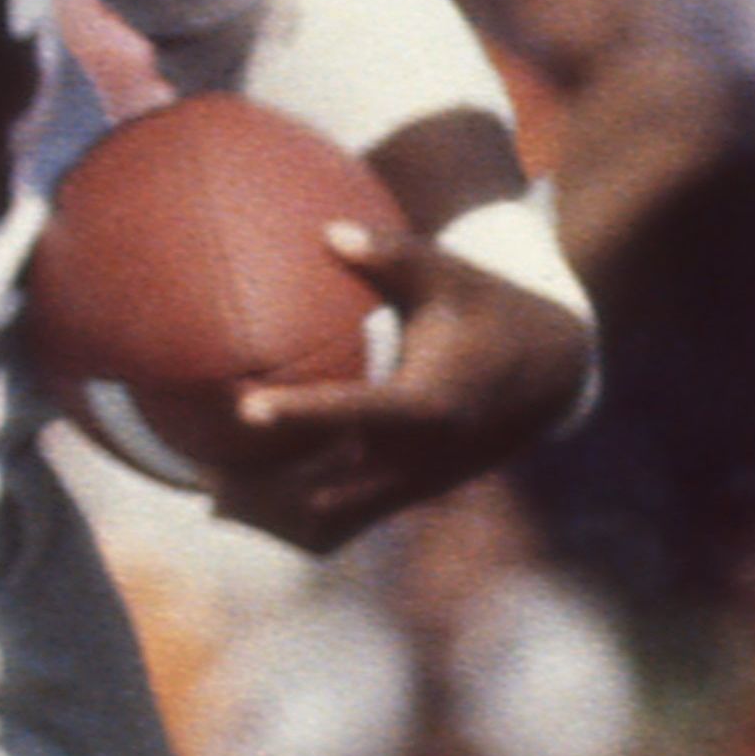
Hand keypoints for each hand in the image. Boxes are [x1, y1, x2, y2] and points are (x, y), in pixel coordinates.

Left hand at [214, 219, 595, 552]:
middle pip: (335, 489)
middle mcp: (424, 456)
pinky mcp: (409, 497)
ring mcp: (416, 485)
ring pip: (336, 520)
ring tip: (211, 491)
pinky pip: (346, 524)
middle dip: (273, 487)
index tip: (247, 408)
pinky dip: (297, 521)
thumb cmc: (487, 309)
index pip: (361, 413)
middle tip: (204, 468)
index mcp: (434, 403)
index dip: (305, 413)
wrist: (550, 376)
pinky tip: (243, 503)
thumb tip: (328, 231)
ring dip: (278, 514)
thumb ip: (393, 253)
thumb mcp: (449, 274)